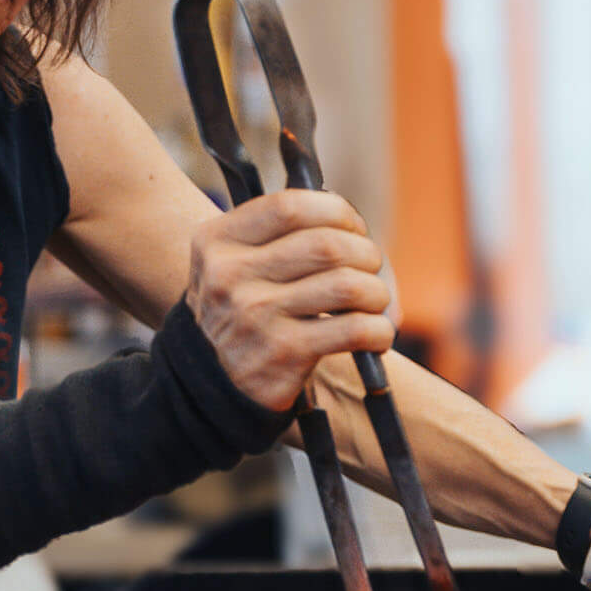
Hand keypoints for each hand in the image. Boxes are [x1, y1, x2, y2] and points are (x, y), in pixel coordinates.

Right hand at [185, 189, 398, 410]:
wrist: (211, 383)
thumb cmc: (244, 310)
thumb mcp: (235, 263)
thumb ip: (279, 235)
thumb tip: (356, 228)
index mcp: (217, 241)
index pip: (290, 207)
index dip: (336, 211)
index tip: (352, 228)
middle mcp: (230, 276)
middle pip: (327, 244)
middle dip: (366, 253)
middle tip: (369, 268)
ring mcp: (254, 316)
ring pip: (347, 285)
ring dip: (376, 292)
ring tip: (373, 302)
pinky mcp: (282, 354)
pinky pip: (355, 329)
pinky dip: (379, 330)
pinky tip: (375, 334)